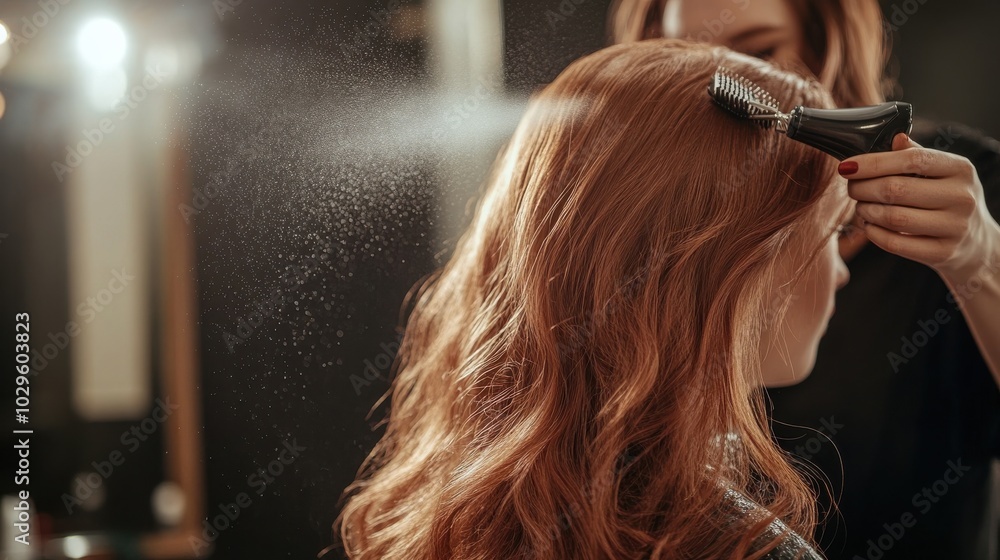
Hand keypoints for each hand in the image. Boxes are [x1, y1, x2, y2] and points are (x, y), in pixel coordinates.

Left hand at [839, 132, 999, 283]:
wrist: (975, 241)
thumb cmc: (948, 198)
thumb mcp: (943, 172)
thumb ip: (917, 155)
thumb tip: (894, 138)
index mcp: (960, 169)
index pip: (911, 160)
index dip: (873, 163)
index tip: (847, 166)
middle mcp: (961, 197)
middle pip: (896, 189)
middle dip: (862, 188)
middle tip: (852, 188)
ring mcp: (954, 227)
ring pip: (893, 217)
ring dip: (866, 211)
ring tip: (861, 207)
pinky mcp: (943, 253)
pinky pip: (895, 243)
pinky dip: (873, 233)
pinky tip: (868, 226)